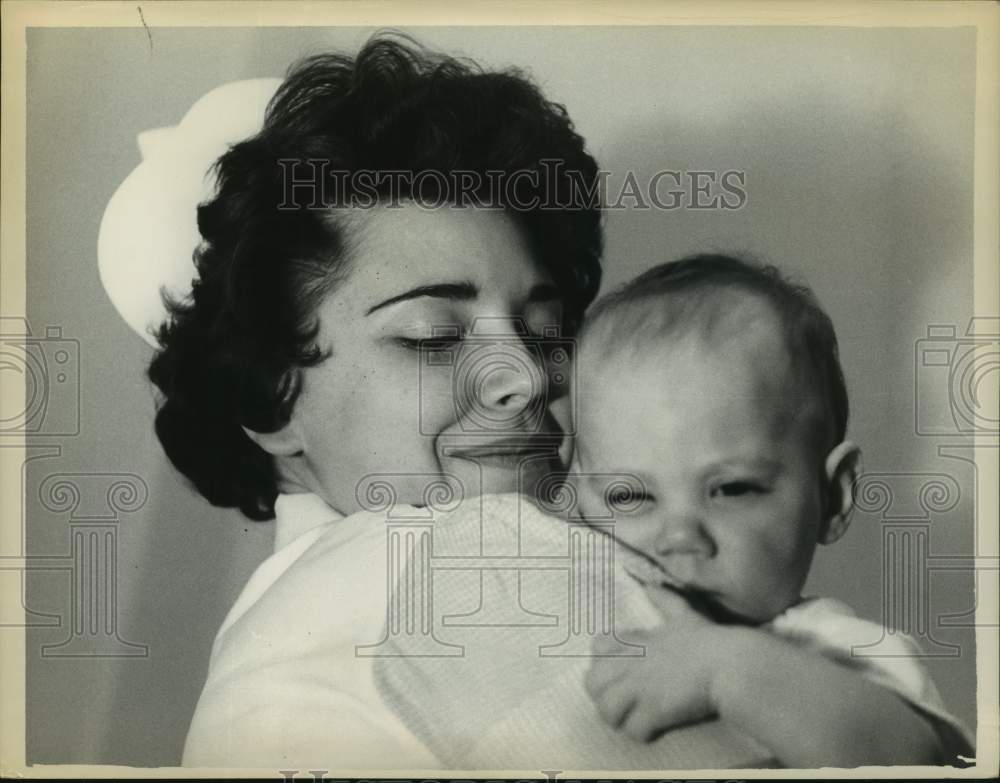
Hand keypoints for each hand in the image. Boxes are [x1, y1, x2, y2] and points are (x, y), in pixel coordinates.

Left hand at [584, 585, 732, 741]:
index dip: (602, 660)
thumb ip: (664, 600)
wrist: (731, 664)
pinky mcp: (655, 710)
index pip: (597, 646)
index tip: (618, 669)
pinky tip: (651, 730)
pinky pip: (632, 730)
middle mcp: (633, 663)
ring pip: (606, 709)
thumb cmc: (710, 639)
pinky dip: (639, 733)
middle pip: (592, 682)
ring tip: (632, 718)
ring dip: (617, 717)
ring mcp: (641, 688)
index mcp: (637, 641)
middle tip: (621, 701)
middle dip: (602, 694)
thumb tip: (650, 584)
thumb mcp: (683, 614)